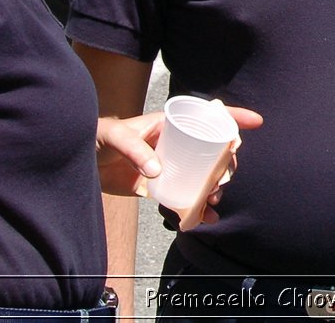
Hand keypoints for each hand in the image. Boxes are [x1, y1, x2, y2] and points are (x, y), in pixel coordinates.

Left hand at [95, 106, 263, 229]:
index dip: (234, 116)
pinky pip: (184, 195)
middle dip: (226, 164)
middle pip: (212, 150)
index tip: (256, 122)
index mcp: (169, 123)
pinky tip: (205, 218)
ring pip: (202, 174)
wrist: (78, 162)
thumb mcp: (114, 136)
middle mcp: (174, 142)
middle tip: (223, 180)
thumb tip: (156, 171)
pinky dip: (196, 208)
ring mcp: (169, 164)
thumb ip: (134, 149)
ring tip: (213, 201)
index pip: (207, 116)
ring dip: (214, 187)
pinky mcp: (159, 185)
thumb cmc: (96, 138)